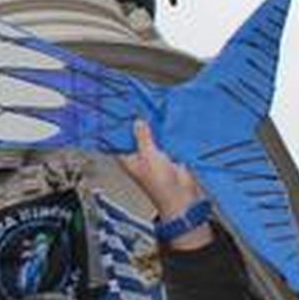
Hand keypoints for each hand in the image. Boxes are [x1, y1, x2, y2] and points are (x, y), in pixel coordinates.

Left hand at [117, 119, 208, 249]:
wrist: (182, 194)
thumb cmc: (160, 182)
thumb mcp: (148, 155)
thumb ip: (143, 137)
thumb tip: (137, 122)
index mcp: (126, 158)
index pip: (116, 140)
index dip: (116, 128)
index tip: (117, 111)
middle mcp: (137, 156)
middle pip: (133, 136)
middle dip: (135, 124)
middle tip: (135, 105)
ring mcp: (151, 154)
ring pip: (148, 137)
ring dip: (151, 127)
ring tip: (149, 108)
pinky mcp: (166, 154)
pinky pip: (163, 140)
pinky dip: (163, 132)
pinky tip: (164, 119)